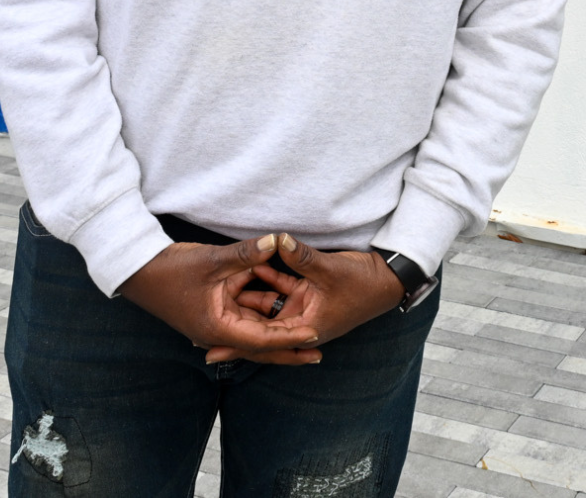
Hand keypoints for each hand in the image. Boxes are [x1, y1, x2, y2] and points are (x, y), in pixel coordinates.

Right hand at [117, 234, 321, 365]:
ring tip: (307, 324)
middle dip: (288, 346)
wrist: (138, 269)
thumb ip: (246, 253)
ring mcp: (215, 321)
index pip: (262, 339)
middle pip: (261, 343)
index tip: (315, 336)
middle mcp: (219, 330)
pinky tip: (278, 295)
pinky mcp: (213, 308)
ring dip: (275, 323)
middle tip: (318, 351)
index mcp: (218, 328)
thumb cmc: (171, 269)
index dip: (290, 336)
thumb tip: (277, 241)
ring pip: (253, 325)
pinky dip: (259, 303)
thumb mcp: (211, 259)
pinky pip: (242, 310)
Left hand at [205, 234, 404, 364]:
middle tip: (198, 332)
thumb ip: (300, 256)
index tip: (208, 347)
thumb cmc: (362, 283)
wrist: (387, 279)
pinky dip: (266, 278)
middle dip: (233, 327)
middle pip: (260, 327)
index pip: (263, 341)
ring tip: (216, 294)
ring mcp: (304, 306)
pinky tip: (249, 265)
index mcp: (305, 329)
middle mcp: (301, 322)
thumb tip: (276, 238)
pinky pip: (280, 287)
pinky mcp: (308, 290)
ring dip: (248, 298)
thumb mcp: (329, 270)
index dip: (236, 343)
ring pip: (268, 305)